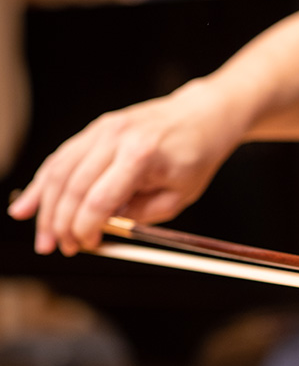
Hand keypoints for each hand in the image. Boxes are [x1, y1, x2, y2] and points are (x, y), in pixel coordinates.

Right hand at [7, 80, 245, 255]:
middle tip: (60, 248)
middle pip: (73, 186)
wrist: (201, 117)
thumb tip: (104, 230)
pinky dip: (44, 184)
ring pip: (60, 171)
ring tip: (43, 237)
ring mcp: (101, 130)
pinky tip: (30, 206)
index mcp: (141, 156)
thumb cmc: (195, 158)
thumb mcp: (179, 197)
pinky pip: (62, 158)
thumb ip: (141, 216)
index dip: (86, 227)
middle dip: (61, 223)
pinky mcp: (95, 129)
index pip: (99, 198)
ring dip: (46, 208)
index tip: (85, 246)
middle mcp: (115, 138)